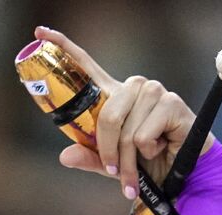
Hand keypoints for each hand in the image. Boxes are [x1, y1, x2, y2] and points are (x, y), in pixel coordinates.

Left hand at [34, 26, 214, 201]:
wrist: (182, 175)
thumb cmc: (147, 163)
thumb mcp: (111, 164)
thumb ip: (90, 157)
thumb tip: (65, 156)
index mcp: (114, 94)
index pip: (86, 64)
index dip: (63, 46)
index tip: (39, 33)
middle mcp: (133, 87)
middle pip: (106, 116)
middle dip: (109, 153)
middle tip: (115, 173)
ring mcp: (153, 91)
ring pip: (126, 131)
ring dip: (130, 159)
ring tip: (143, 163)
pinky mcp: (170, 102)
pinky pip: (143, 136)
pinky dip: (149, 152)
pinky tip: (162, 146)